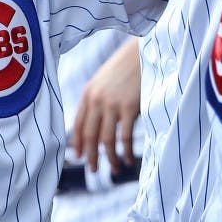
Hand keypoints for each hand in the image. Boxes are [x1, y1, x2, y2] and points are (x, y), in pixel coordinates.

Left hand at [71, 38, 141, 173]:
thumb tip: (96, 121)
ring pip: (105, 141)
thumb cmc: (126, 65)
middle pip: (90, 136)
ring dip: (109, 159)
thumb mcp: (104, 79)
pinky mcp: (129, 107)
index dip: (78, 143)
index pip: (79, 124)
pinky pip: (124, 138)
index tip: (80, 156)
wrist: (144, 51)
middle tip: (93, 170)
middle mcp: (96, 100)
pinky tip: (128, 160)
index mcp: (88, 93)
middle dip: (90, 157)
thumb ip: (97, 97)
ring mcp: (112, 104)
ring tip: (114, 169)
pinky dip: (126, 153)